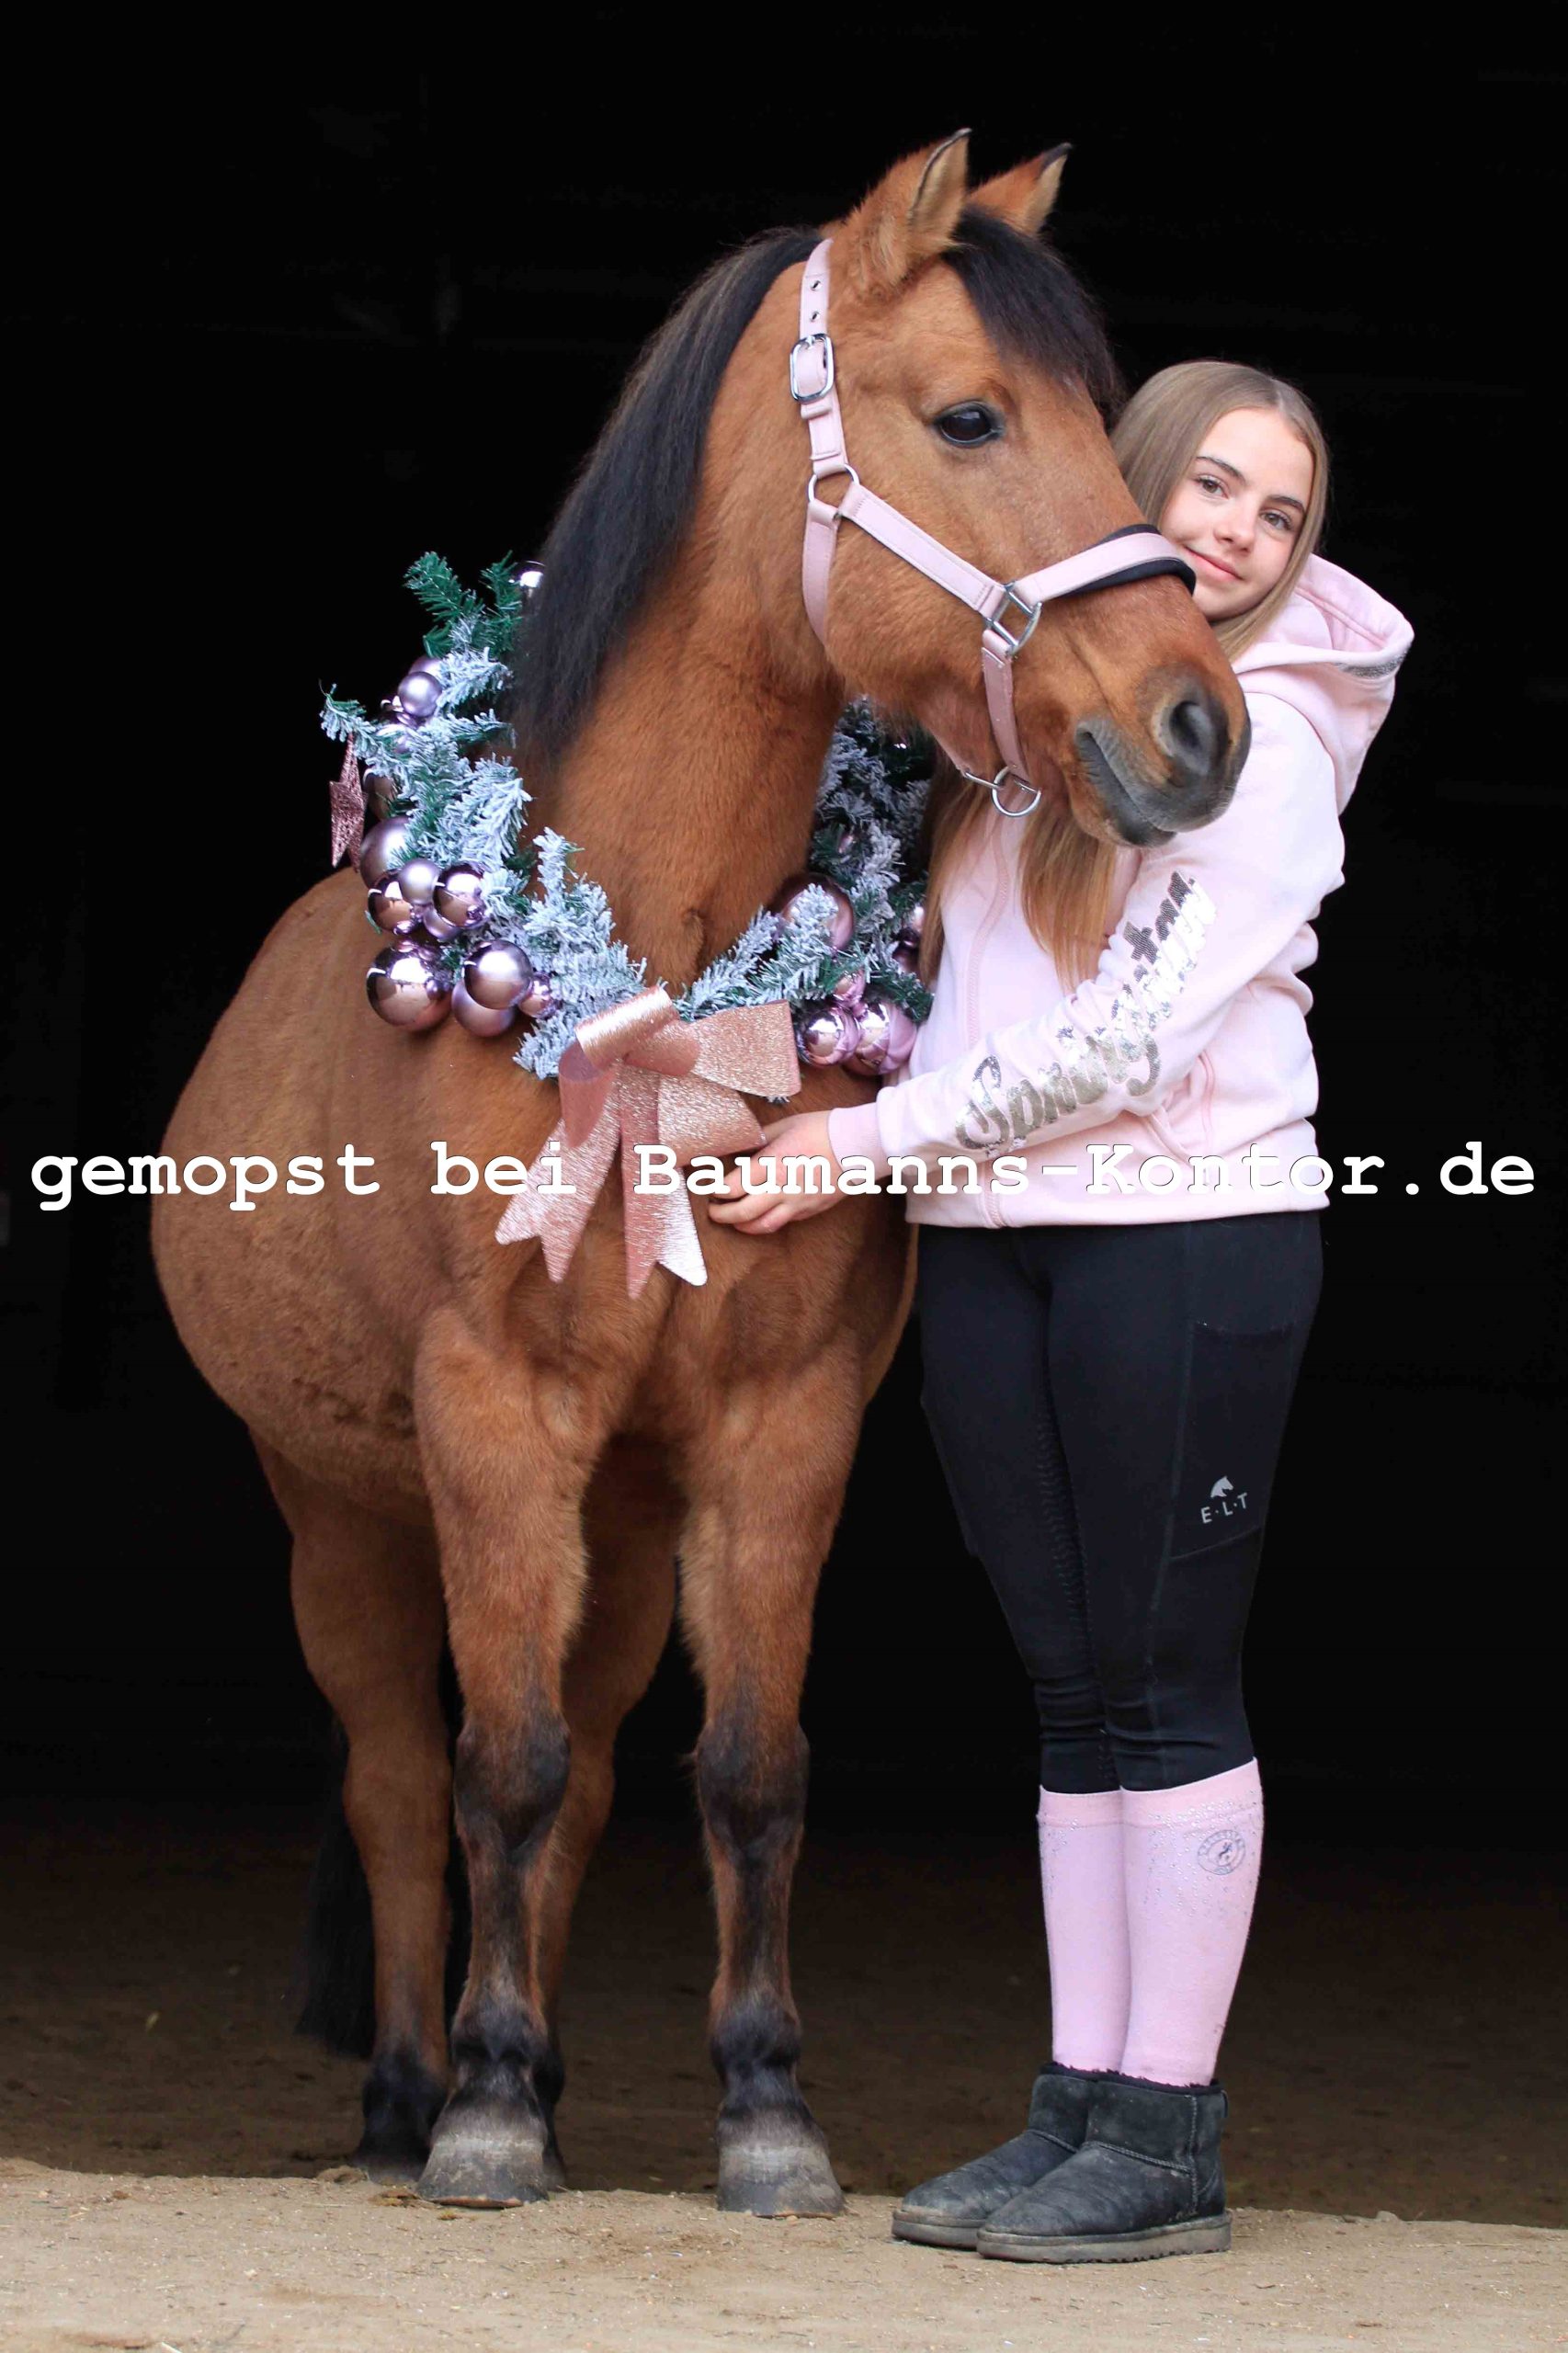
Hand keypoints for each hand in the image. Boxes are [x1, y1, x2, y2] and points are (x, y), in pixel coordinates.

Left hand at [706, 1111, 848, 1234]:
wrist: (857, 1145)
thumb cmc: (822, 1129)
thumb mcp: (785, 1126)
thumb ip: (761, 1139)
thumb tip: (745, 1147)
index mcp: (771, 1165)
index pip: (733, 1186)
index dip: (717, 1190)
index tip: (710, 1187)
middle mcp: (781, 1189)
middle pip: (742, 1213)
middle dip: (722, 1214)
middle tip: (713, 1211)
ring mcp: (797, 1203)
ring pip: (763, 1226)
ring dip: (743, 1226)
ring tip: (734, 1221)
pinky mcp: (810, 1210)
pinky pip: (784, 1222)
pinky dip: (767, 1223)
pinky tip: (762, 1217)